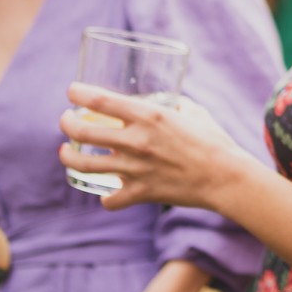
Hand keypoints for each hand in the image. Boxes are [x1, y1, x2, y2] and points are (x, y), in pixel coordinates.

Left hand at [60, 84, 242, 211]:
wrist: (225, 177)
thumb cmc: (215, 142)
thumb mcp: (195, 113)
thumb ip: (179, 106)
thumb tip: (174, 103)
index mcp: (149, 115)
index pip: (101, 100)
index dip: (79, 94)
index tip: (72, 91)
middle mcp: (136, 140)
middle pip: (83, 131)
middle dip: (67, 123)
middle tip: (66, 120)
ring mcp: (136, 168)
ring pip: (85, 164)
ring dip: (69, 158)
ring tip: (66, 153)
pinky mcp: (141, 192)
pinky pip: (110, 200)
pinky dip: (106, 199)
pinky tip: (107, 195)